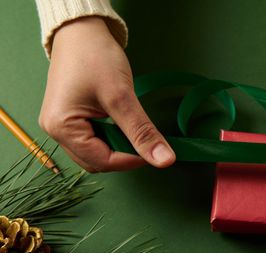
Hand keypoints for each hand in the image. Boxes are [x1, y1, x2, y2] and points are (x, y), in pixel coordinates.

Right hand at [39, 17, 174, 171]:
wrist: (82, 31)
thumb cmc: (95, 57)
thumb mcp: (122, 97)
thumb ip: (142, 132)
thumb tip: (165, 160)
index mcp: (61, 128)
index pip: (102, 161)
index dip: (131, 160)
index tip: (156, 152)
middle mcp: (55, 131)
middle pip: (96, 162)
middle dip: (123, 156)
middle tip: (144, 139)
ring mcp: (61, 126)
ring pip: (96, 154)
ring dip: (118, 148)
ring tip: (132, 128)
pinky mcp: (70, 120)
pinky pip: (93, 141)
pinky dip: (111, 139)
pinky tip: (122, 124)